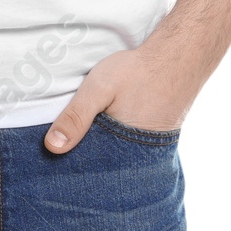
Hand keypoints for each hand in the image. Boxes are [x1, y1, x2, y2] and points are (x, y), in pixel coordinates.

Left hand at [42, 34, 203, 153]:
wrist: (178, 59)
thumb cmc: (138, 72)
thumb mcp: (99, 88)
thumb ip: (76, 116)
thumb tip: (52, 147)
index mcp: (122, 151)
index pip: (91, 171)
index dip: (72, 168)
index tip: (54, 167)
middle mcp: (138, 158)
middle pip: (104, 168)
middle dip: (86, 165)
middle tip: (64, 160)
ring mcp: (149, 151)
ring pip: (116, 160)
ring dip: (101, 155)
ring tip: (83, 147)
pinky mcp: (154, 141)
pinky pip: (129, 150)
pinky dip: (116, 146)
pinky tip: (106, 135)